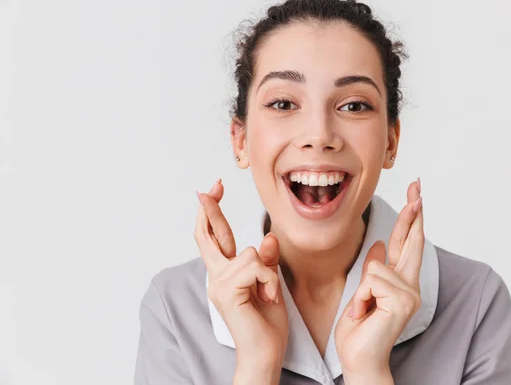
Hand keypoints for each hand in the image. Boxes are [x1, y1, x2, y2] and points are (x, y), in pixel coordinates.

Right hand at [194, 179, 288, 382]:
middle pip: (209, 236)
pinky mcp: (227, 292)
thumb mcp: (270, 284)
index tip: (214, 191)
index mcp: (226, 275)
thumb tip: (268, 237)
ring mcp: (219, 285)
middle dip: (211, 209)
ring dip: (268, 273)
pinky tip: (268, 299)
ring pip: (249, 253)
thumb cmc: (266, 323)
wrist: (264, 354)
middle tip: (212, 186)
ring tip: (269, 295)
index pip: (216, 238)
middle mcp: (217, 277)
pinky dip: (270, 282)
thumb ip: (266, 262)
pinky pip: (256, 268)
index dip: (213, 213)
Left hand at [334, 179, 423, 383]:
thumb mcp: (363, 293)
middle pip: (411, 240)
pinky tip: (366, 314)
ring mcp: (409, 294)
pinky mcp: (402, 301)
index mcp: (400, 281)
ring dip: (363, 290)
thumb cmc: (360, 330)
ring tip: (364, 310)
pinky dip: (362, 297)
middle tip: (418, 185)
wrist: (359, 358)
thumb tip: (380, 244)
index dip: (410, 218)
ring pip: (377, 265)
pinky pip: (372, 280)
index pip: (405, 243)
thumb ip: (375, 269)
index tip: (416, 194)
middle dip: (413, 212)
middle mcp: (410, 285)